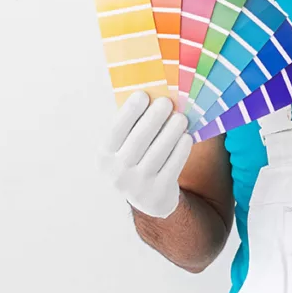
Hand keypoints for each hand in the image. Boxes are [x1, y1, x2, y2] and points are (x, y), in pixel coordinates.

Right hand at [98, 91, 192, 218]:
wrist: (148, 197)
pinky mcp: (157, 194)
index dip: (129, 112)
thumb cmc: (138, 159)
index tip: (143, 94)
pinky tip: (187, 138)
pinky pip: (172, 167)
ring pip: (157, 153)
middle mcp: (116, 173)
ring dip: (171, 132)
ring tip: (181, 118)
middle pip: (138, 140)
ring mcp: (136, 185)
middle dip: (153, 118)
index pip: (115, 131)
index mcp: (104, 156)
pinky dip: (180, 150)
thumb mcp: (126, 146)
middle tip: (167, 102)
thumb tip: (153, 95)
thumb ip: (133, 126)